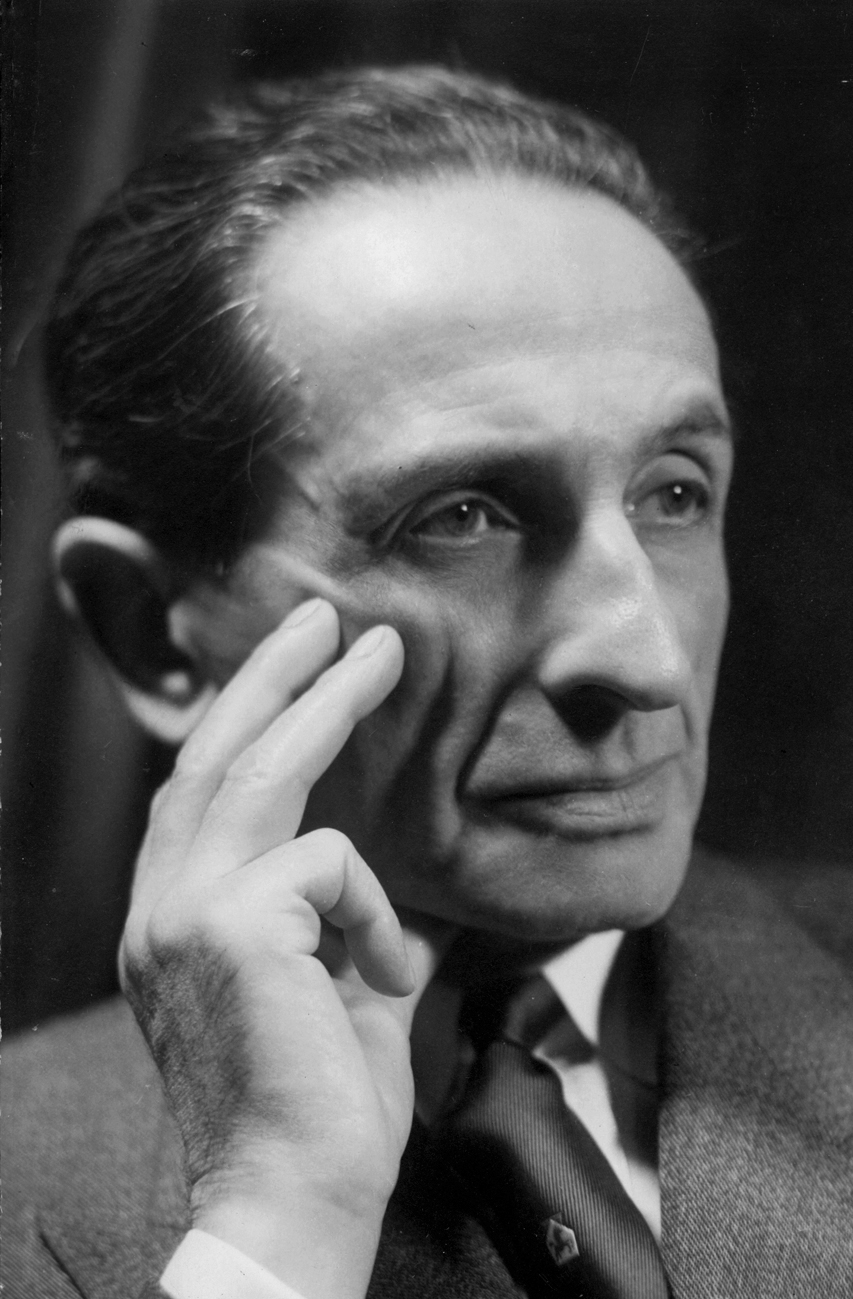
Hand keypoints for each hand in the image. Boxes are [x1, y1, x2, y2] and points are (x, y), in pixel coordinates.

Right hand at [119, 599, 451, 1298]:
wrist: (299, 1203)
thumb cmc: (321, 1105)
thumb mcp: (330, 989)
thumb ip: (338, 922)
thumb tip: (388, 880)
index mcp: (178, 923)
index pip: (199, 797)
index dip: (244, 724)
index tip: (290, 672)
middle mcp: (162, 909)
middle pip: (213, 756)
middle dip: (272, 674)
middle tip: (322, 614)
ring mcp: (185, 913)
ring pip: (259, 771)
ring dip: (326, 702)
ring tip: (382, 650)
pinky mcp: (232, 926)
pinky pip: (330, 863)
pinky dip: (376, 909)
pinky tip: (389, 973)